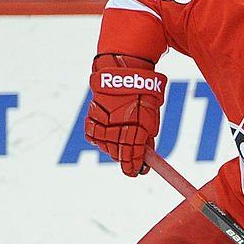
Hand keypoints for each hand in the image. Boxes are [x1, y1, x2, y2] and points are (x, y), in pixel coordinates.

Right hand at [86, 56, 165, 176]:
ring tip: (119, 141)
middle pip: (118, 153)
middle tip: (130, 159)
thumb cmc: (143, 94)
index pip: (133, 155)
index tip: (135, 172)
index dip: (134, 167)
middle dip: (124, 158)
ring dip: (112, 148)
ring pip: (105, 146)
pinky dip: (99, 137)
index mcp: (137, 127)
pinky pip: (93, 135)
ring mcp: (103, 121)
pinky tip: (106, 134)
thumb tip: (145, 156)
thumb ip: (147, 138)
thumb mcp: (151, 117)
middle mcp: (118, 126)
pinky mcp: (92, 115)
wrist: (124, 71)